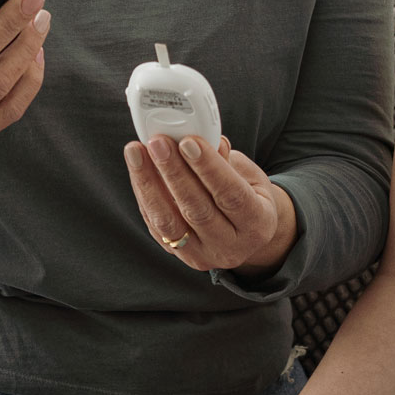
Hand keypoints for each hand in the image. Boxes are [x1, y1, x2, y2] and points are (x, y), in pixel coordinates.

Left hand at [124, 133, 296, 273]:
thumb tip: (200, 139)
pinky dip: (143, 194)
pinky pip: (154, 225)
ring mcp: (202, 255)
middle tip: (158, 143)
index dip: (208, 167)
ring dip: (148, 184)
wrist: (243, 234)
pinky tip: (137, 168)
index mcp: (257, 224)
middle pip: (197, 210)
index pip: (231, 195)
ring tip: (136, 152)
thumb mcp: (250, 177)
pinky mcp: (177, 254)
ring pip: (169, 223)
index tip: (188, 141)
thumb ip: (227, 161)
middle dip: (174, 172)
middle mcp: (231, 246)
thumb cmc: (248, 196)